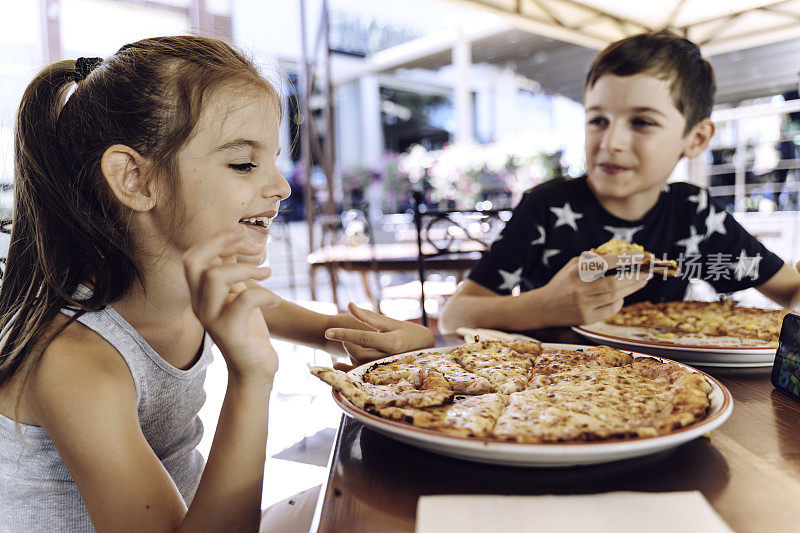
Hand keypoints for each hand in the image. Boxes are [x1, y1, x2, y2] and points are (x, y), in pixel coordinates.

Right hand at [183, 227, 280, 380]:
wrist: (254, 369)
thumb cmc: (248, 329)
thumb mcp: (239, 293)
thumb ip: (233, 269)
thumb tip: (238, 238)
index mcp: (200, 293)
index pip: (193, 255)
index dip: (217, 238)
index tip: (244, 234)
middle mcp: (199, 304)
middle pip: (193, 261)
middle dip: (222, 243)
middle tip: (253, 244)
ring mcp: (211, 318)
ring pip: (214, 277)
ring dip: (246, 268)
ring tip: (268, 273)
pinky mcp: (229, 332)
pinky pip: (244, 300)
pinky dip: (265, 294)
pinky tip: (275, 301)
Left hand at [324, 302, 434, 368]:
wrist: (423, 349)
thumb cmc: (406, 332)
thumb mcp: (389, 322)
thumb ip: (368, 316)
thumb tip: (350, 304)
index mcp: (392, 342)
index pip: (363, 337)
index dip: (345, 334)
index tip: (328, 331)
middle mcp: (389, 358)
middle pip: (360, 354)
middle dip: (348, 345)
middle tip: (344, 338)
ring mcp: (386, 369)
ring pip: (360, 365)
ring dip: (349, 356)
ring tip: (346, 345)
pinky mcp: (382, 375)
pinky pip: (361, 375)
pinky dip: (347, 370)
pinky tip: (336, 364)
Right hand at [536, 254, 651, 326]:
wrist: (544, 307)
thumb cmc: (563, 283)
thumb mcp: (573, 266)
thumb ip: (593, 260)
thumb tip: (621, 255)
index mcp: (576, 271)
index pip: (606, 263)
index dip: (625, 259)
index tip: (641, 256)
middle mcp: (579, 288)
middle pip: (614, 283)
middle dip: (634, 277)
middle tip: (647, 272)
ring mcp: (583, 305)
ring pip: (615, 296)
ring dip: (632, 288)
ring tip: (642, 281)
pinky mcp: (586, 318)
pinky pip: (611, 309)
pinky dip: (620, 301)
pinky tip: (623, 295)